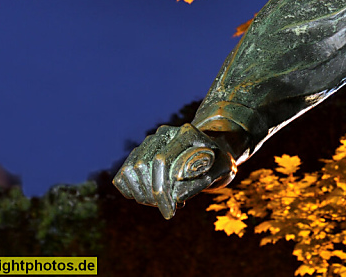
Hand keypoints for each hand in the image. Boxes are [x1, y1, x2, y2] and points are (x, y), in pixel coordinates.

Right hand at [113, 123, 235, 218]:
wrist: (212, 152)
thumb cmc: (220, 162)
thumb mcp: (222, 170)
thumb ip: (203, 181)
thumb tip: (176, 197)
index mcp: (186, 133)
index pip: (161, 160)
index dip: (160, 190)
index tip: (169, 213)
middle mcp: (164, 133)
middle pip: (142, 166)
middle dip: (152, 195)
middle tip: (169, 209)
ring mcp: (150, 142)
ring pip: (130, 170)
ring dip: (142, 195)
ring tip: (164, 203)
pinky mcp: (140, 153)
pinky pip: (123, 175)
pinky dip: (132, 191)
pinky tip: (151, 198)